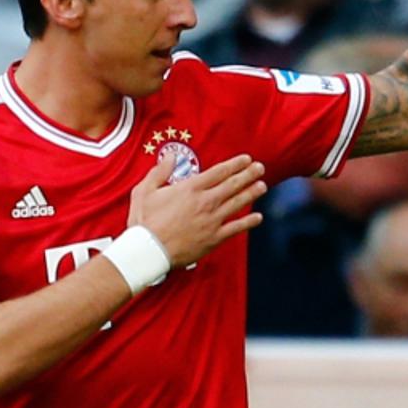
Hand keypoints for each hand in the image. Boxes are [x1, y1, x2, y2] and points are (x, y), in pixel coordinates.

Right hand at [126, 153, 266, 266]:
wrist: (148, 251)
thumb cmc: (144, 221)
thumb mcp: (144, 190)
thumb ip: (159, 171)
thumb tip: (171, 156)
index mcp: (190, 188)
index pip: (219, 172)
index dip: (235, 164)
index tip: (246, 159)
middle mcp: (205, 202)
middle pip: (232, 185)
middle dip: (248, 174)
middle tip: (260, 168)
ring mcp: (212, 220)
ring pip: (237, 203)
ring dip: (251, 193)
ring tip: (263, 186)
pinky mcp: (214, 238)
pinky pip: (236, 228)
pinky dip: (248, 222)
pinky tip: (258, 217)